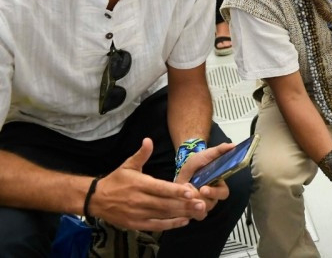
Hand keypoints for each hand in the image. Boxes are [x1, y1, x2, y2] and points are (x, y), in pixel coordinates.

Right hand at [91, 139, 206, 231]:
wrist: (96, 199)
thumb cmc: (116, 180)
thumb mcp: (128, 165)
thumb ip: (141, 155)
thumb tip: (148, 140)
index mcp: (139, 184)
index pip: (160, 188)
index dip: (175, 190)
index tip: (190, 191)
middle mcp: (139, 200)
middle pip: (165, 204)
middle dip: (184, 204)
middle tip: (202, 204)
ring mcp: (137, 214)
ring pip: (163, 215)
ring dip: (181, 214)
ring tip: (197, 212)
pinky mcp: (136, 224)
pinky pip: (156, 225)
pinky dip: (170, 224)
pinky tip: (183, 221)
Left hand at [174, 142, 233, 216]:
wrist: (184, 167)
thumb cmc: (198, 162)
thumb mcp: (207, 154)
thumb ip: (220, 150)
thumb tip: (233, 145)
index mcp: (218, 185)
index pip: (222, 193)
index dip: (214, 193)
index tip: (203, 189)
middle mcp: (211, 197)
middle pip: (211, 205)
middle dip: (201, 202)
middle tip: (192, 197)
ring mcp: (201, 204)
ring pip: (201, 212)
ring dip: (192, 207)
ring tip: (184, 200)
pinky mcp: (191, 209)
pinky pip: (191, 216)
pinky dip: (186, 213)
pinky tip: (180, 205)